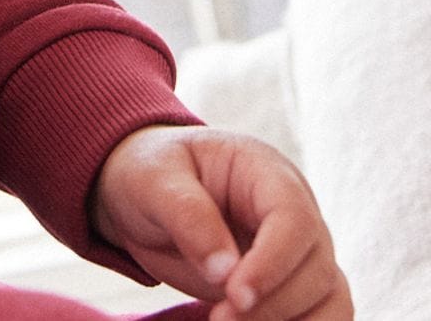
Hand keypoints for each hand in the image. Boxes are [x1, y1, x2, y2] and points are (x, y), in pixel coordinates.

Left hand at [89, 126, 348, 320]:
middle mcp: (294, 210)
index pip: (294, 220)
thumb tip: (225, 273)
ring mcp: (299, 250)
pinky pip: (321, 316)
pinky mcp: (292, 285)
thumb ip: (189, 217)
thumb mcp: (154, 181)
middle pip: (316, 267)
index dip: (272, 264)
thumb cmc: (150, 175)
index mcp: (265, 171)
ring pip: (330, 299)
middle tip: (219, 319)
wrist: (146, 196)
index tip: (234, 296)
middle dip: (273, 305)